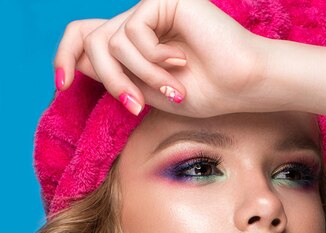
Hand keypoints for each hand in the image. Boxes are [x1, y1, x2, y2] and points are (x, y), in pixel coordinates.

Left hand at [53, 0, 266, 117]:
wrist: (240, 85)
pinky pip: (133, 32)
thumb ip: (115, 78)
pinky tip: (178, 62)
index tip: (62, 86)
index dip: (64, 57)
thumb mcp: (147, 92)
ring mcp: (151, 9)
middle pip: (91, 41)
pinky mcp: (163, 0)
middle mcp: (138, 22)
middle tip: (134, 106)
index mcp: (133, 43)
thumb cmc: (204, 93)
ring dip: (140, 76)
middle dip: (109, 80)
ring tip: (171, 89)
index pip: (84, 37)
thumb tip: (75, 66)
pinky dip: (152, 59)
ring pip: (111, 42)